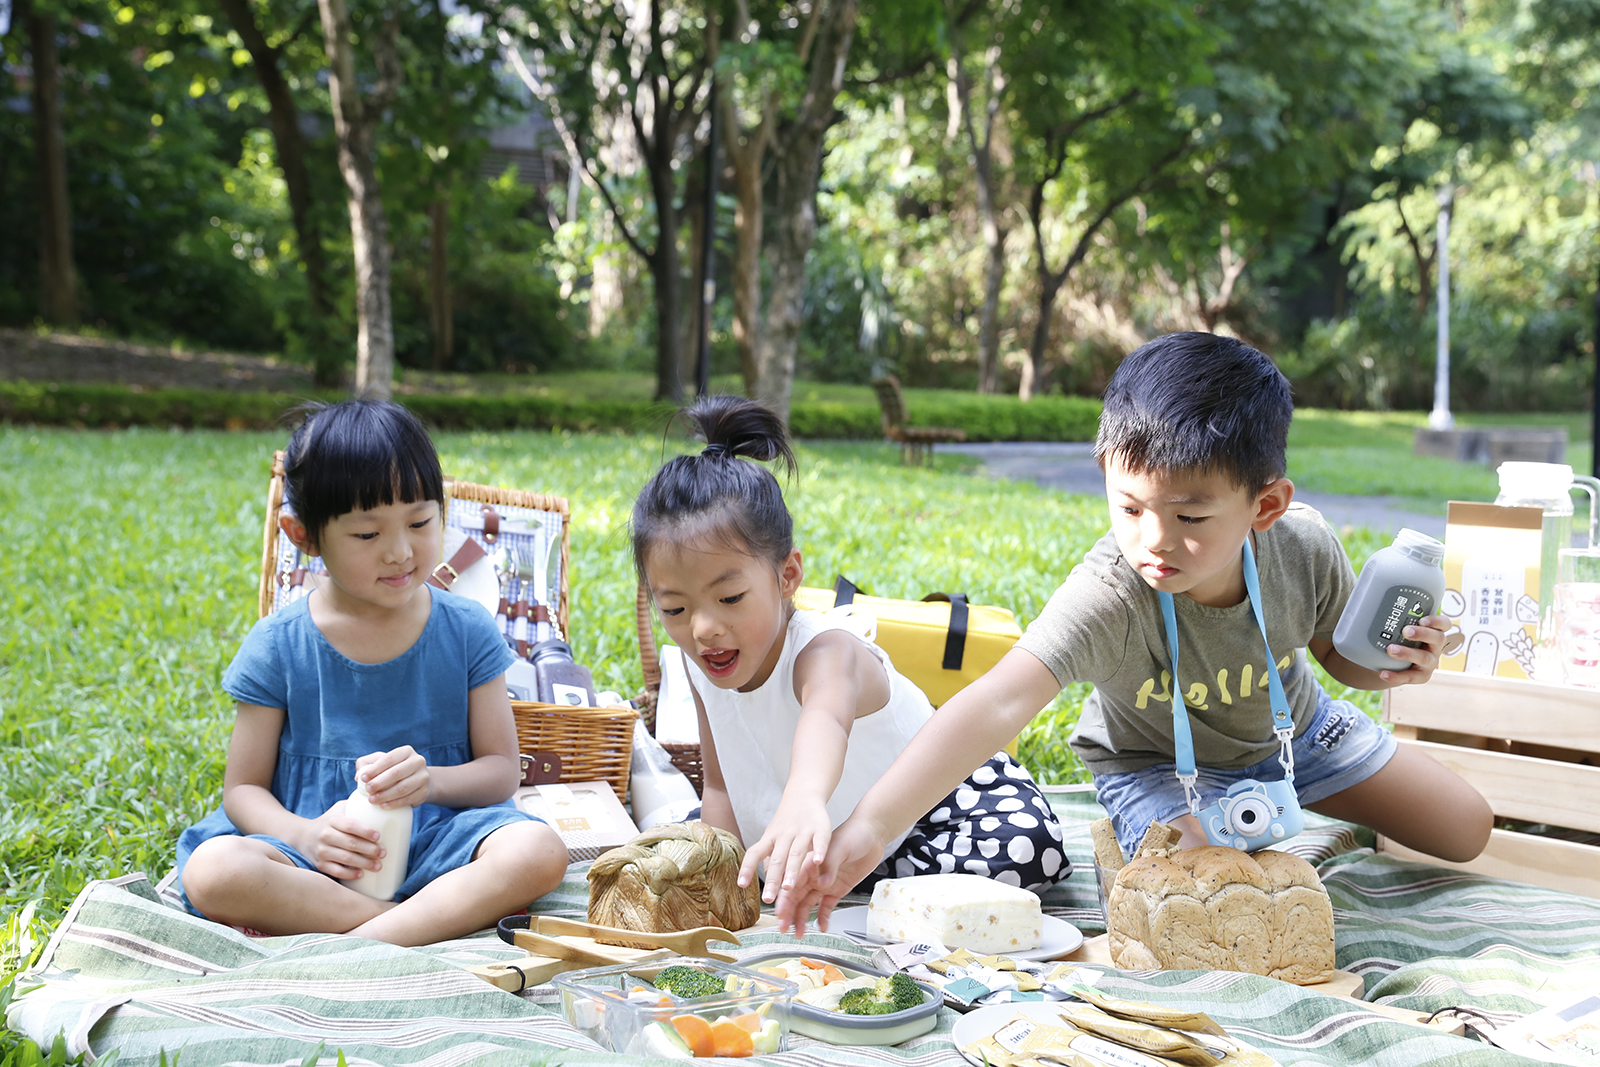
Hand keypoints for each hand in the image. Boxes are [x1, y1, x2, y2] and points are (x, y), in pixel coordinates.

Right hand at [295, 800, 385, 881]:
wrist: (303, 836)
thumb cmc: (329, 822)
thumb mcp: (339, 809)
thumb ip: (355, 805)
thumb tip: (379, 801)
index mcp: (332, 821)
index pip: (350, 825)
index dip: (365, 831)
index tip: (378, 836)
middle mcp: (325, 835)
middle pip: (350, 843)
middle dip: (369, 849)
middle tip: (383, 852)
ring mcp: (321, 851)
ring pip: (345, 858)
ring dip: (363, 863)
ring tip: (378, 865)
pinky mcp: (320, 864)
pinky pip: (336, 871)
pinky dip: (349, 874)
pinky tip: (360, 874)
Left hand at [355, 746, 429, 808]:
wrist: (418, 780)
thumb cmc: (394, 769)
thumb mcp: (381, 761)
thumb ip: (365, 763)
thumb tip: (359, 775)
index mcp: (407, 751)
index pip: (389, 759)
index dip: (374, 769)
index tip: (363, 779)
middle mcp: (418, 761)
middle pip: (396, 773)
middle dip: (379, 783)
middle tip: (367, 790)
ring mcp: (423, 777)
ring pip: (403, 788)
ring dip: (385, 795)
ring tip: (372, 800)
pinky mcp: (424, 792)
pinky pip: (408, 799)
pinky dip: (394, 804)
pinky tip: (383, 806)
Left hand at [737, 797, 831, 905]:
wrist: (804, 794)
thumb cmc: (787, 820)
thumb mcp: (773, 836)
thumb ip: (769, 857)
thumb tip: (766, 876)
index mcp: (770, 838)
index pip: (754, 853)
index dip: (747, 868)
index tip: (741, 884)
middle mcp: (784, 835)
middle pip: (777, 859)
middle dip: (772, 880)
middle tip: (768, 898)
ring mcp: (802, 831)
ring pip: (795, 853)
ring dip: (791, 870)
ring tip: (788, 888)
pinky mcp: (820, 828)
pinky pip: (820, 840)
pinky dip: (819, 850)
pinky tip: (819, 862)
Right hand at [772, 816, 884, 937]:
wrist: (872, 834)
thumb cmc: (853, 834)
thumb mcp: (839, 847)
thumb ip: (829, 865)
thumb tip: (823, 884)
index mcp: (808, 863)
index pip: (791, 884)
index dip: (784, 899)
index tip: (779, 913)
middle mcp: (813, 875)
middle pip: (796, 897)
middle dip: (789, 914)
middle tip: (784, 929)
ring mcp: (824, 884)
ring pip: (808, 905)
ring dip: (802, 919)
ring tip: (799, 934)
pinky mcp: (837, 890)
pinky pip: (827, 907)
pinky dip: (823, 918)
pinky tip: (821, 927)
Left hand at [1379, 614, 1449, 684]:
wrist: (1394, 662)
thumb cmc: (1399, 638)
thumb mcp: (1400, 627)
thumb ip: (1394, 617)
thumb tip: (1369, 603)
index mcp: (1433, 631)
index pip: (1444, 623)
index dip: (1436, 621)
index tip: (1422, 619)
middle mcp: (1435, 646)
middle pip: (1438, 638)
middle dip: (1422, 634)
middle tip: (1405, 631)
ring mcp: (1430, 662)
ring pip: (1424, 658)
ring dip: (1407, 653)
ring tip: (1391, 650)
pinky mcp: (1421, 676)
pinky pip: (1410, 677)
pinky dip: (1396, 675)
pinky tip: (1383, 673)